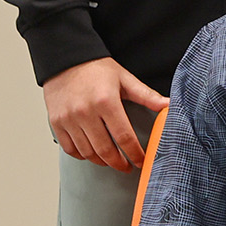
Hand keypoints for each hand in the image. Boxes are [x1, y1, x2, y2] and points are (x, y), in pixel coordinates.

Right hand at [43, 56, 169, 170]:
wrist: (65, 59)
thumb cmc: (97, 69)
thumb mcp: (125, 79)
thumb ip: (147, 95)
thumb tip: (169, 105)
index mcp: (106, 102)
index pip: (124, 137)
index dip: (135, 154)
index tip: (141, 161)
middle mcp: (85, 112)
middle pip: (105, 150)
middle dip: (119, 163)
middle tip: (127, 167)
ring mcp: (68, 119)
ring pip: (87, 152)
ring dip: (101, 161)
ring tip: (111, 161)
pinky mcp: (56, 122)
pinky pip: (69, 148)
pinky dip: (82, 155)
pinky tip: (92, 154)